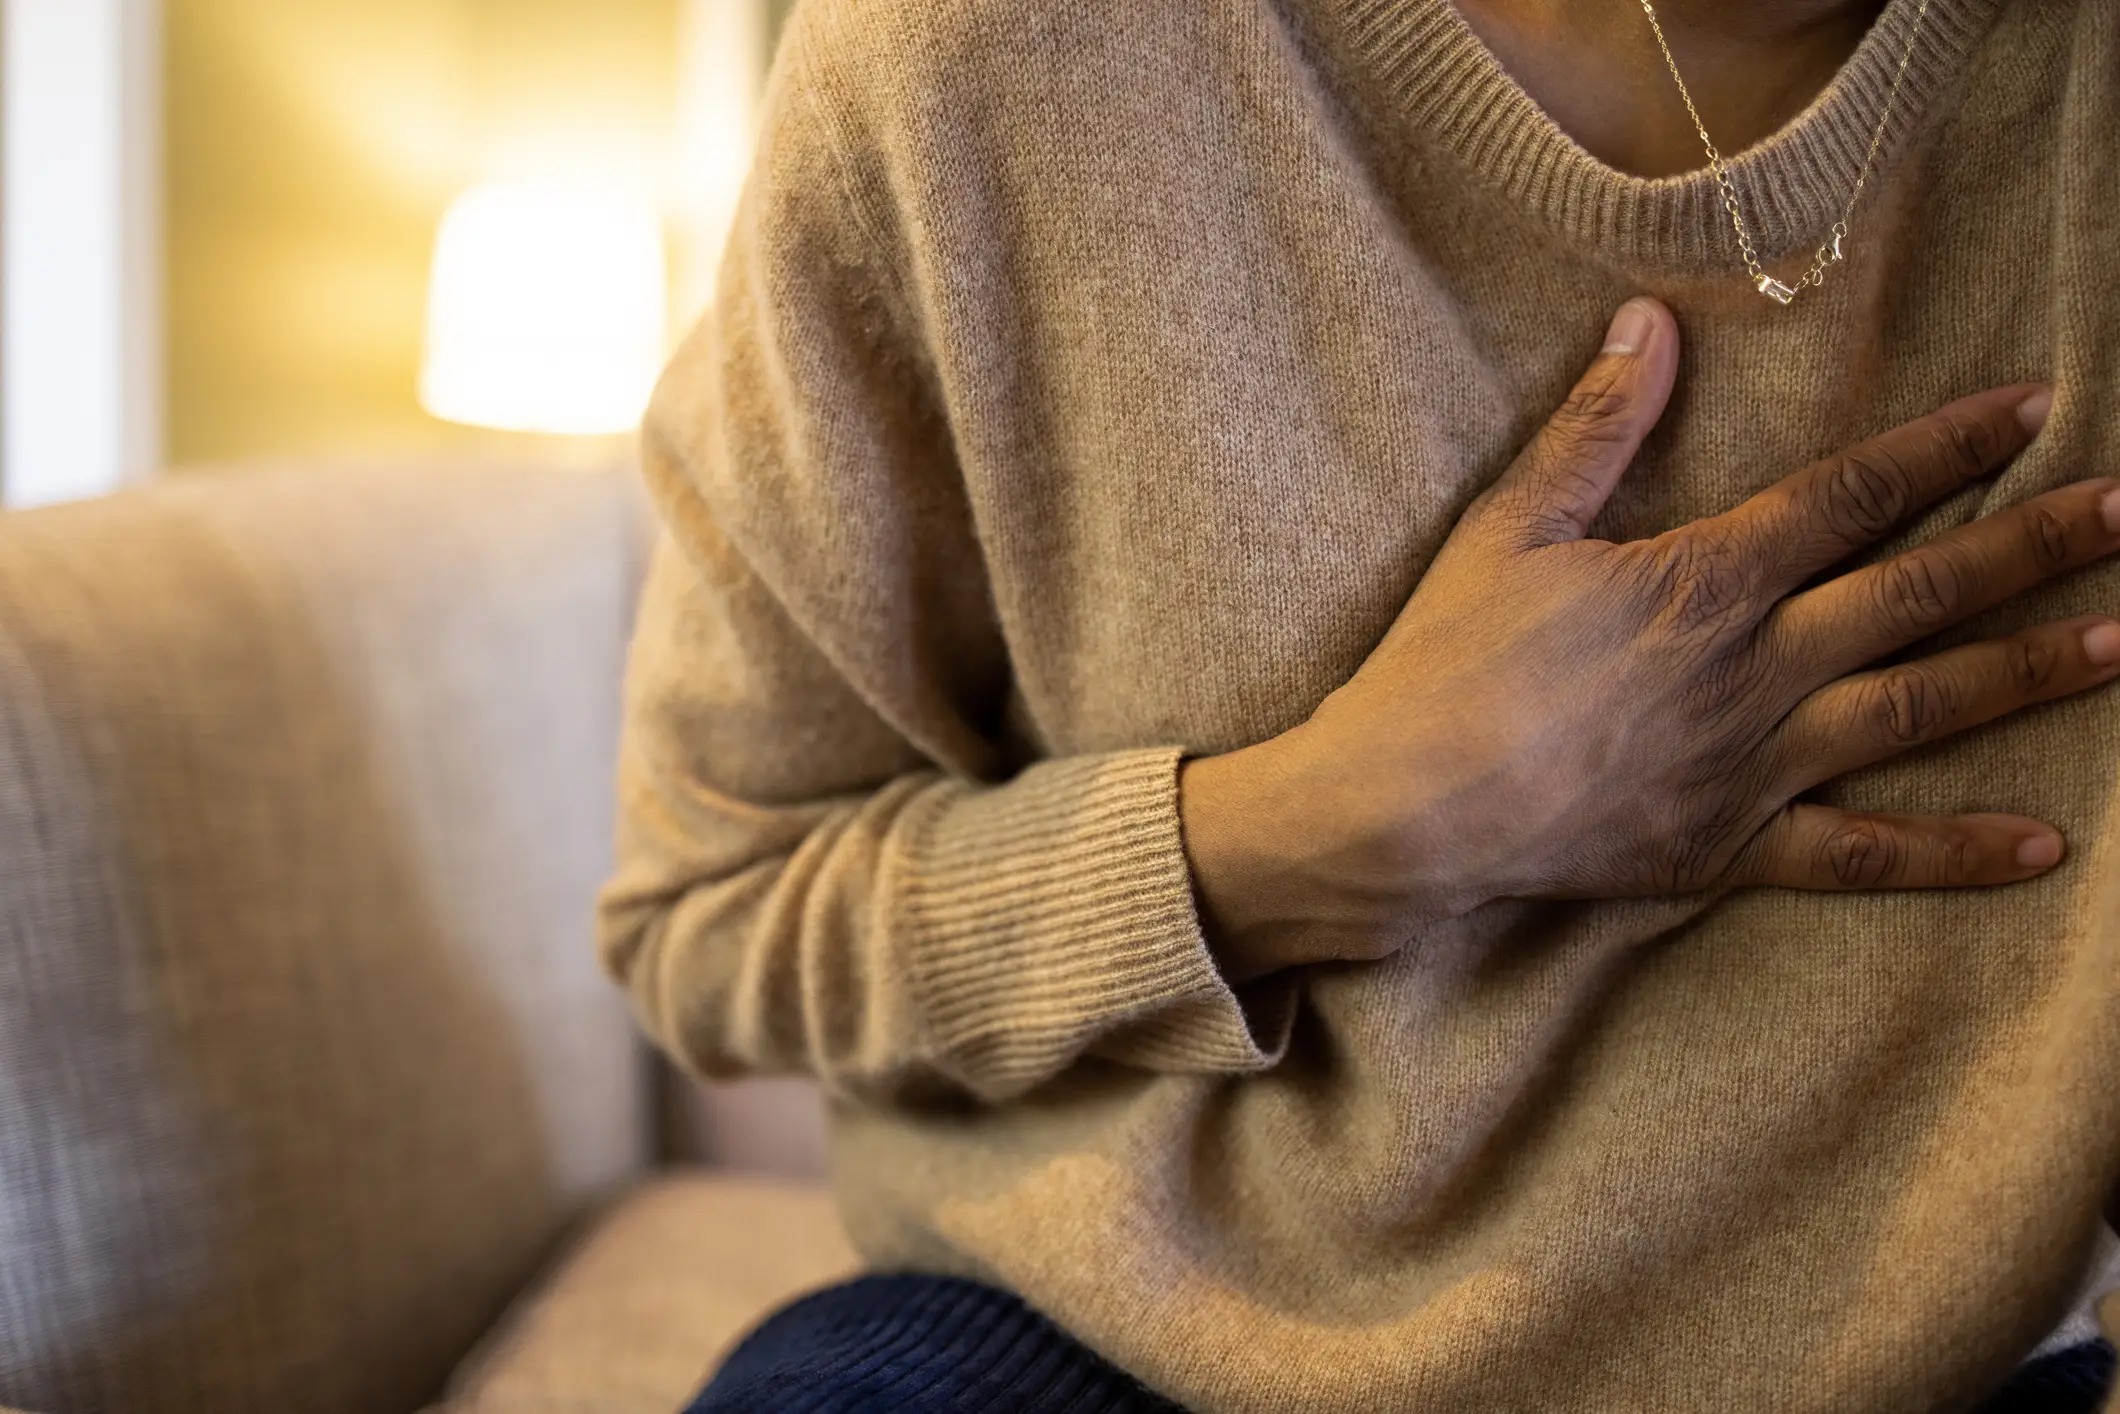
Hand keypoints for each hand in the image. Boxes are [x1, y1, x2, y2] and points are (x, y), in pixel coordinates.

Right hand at [1184, 296, 2118, 983]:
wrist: (1406, 807)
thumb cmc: (1447, 662)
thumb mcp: (1509, 527)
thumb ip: (1594, 429)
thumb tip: (1651, 322)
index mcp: (1705, 579)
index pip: (1853, 495)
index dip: (1949, 447)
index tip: (2034, 410)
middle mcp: (1755, 667)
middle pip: (1918, 594)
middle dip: (2031, 548)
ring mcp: (1754, 764)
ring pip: (1917, 710)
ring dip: (2022, 674)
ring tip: (2116, 644)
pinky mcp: (1731, 848)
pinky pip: (1860, 855)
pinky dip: (1951, 853)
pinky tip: (2040, 845)